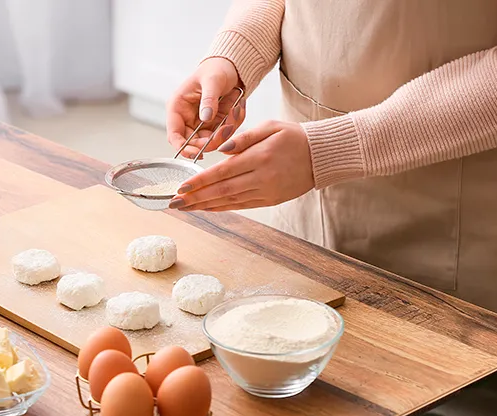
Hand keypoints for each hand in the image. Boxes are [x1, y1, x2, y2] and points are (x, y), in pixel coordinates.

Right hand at [166, 58, 245, 158]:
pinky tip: (236, 108)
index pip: (174, 135)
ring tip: (234, 110)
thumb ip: (208, 99)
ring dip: (225, 131)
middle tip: (226, 128)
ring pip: (211, 141)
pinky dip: (233, 124)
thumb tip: (205, 117)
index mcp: (178, 107)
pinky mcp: (215, 125)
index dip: (183, 148)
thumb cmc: (215, 69)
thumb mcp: (212, 80)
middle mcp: (187, 119)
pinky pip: (224, 134)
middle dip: (212, 140)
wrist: (231, 68)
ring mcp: (202, 124)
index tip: (197, 153)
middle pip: (195, 143)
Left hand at [169, 121, 313, 211]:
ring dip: (206, 206)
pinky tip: (208, 208)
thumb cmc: (294, 137)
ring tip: (186, 208)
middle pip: (222, 191)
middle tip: (175, 203)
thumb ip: (243, 138)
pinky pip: (242, 206)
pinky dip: (223, 207)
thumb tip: (220, 150)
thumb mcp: (269, 127)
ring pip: (230, 201)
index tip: (181, 187)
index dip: (200, 182)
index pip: (222, 172)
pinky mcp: (270, 200)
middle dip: (196, 198)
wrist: (321, 156)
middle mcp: (261, 178)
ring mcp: (266, 192)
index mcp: (259, 157)